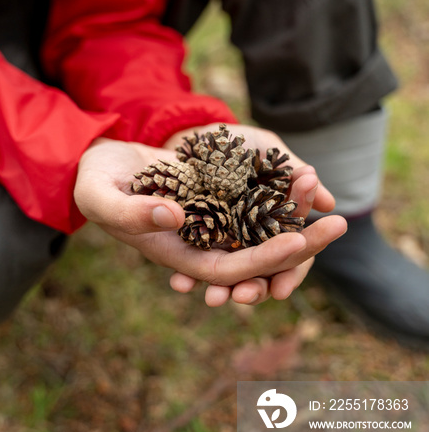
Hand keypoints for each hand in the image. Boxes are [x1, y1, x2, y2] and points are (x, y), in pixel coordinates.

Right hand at [74, 134, 346, 305]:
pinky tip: (301, 171)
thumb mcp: (102, 195)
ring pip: (261, 224)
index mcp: (177, 254)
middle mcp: (201, 242)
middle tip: (338, 224)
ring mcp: (212, 219)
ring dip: (293, 211)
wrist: (100, 162)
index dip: (263, 260)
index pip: (229, 269)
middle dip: (299, 242)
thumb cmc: (94, 182)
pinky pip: (253, 197)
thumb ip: (131, 211)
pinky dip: (276, 188)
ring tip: (323, 189)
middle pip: (257, 252)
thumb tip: (175, 215)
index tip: (298, 242)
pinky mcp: (216, 195)